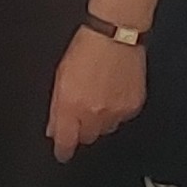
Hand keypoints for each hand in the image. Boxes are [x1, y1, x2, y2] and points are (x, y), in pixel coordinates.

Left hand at [47, 28, 145, 162]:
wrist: (116, 34)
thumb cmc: (86, 48)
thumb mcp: (61, 77)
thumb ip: (56, 108)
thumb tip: (54, 129)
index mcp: (71, 106)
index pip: (66, 141)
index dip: (63, 150)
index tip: (62, 153)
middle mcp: (93, 113)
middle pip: (87, 137)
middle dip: (82, 128)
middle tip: (83, 110)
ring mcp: (115, 112)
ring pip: (105, 129)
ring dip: (100, 120)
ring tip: (100, 95)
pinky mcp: (132, 107)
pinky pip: (122, 118)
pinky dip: (117, 110)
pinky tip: (114, 90)